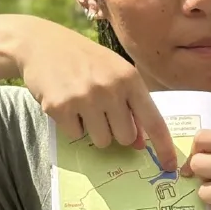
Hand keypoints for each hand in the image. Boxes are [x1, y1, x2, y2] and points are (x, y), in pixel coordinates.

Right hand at [15, 20, 176, 169]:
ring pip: (102, 140)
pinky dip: (72, 125)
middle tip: (103, 113)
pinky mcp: (60, 107)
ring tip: (83, 106)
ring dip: (94, 131)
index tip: (170, 166)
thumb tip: (141, 143)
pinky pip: (75, 136)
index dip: (164, 146)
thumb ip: (131, 105)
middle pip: (126, 137)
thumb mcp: (115, 73)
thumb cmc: (85, 60)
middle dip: (117, 132)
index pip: (154, 120)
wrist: (40, 43)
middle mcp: (110, 88)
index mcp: (129, 78)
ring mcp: (84, 98)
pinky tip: (66, 103)